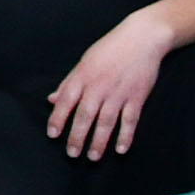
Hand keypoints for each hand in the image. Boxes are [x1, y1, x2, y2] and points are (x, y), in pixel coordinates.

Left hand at [47, 9, 173, 161]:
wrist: (142, 38)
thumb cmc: (110, 48)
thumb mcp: (84, 62)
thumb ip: (68, 83)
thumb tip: (52, 100)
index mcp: (83, 76)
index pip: (66, 101)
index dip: (58, 119)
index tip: (52, 135)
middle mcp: (98, 87)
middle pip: (85, 116)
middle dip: (76, 137)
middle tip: (71, 154)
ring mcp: (118, 93)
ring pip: (106, 122)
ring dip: (99, 141)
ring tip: (93, 156)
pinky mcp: (137, 97)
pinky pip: (130, 120)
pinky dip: (126, 136)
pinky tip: (120, 149)